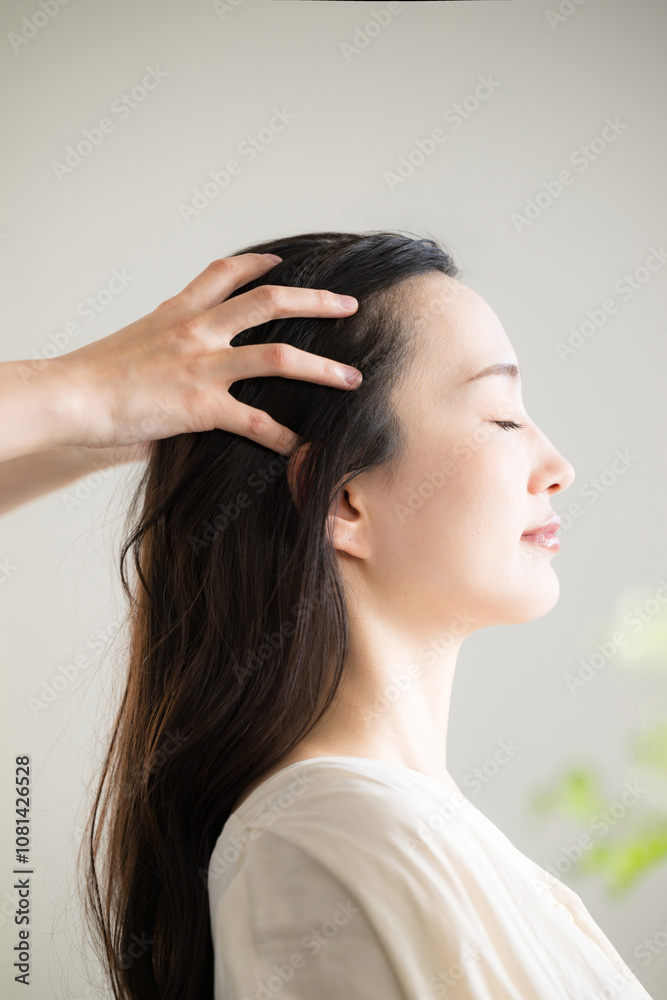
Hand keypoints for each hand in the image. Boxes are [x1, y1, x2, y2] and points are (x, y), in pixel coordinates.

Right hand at [47, 253, 360, 455]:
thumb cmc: (96, 375)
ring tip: (352, 379)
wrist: (73, 396)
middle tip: (349, 305)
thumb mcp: (135, 339)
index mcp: (180, 311)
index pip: (226, 272)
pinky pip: (255, 422)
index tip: (283, 263)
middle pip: (269, 301)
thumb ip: (168, 339)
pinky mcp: (201, 405)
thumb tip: (185, 354)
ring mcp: (203, 365)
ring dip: (322, 369)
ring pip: (278, 357)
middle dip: (316, 302)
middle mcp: (198, 329)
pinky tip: (300, 447)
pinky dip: (282, 436)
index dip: (259, 264)